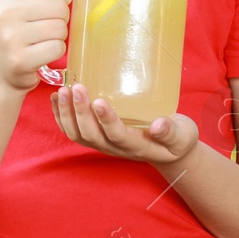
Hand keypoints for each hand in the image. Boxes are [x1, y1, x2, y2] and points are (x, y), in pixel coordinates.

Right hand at [0, 0, 81, 92]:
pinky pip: (57, 48)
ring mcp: (11, 36)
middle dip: (61, 18)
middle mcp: (7, 11)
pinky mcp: (20, 59)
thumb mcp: (31, 0)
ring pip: (61, 28)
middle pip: (60, 6)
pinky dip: (56, 52)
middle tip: (45, 27)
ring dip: (59, 36)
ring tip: (42, 40)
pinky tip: (42, 54)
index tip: (57, 3)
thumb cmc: (20, 30)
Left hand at [52, 83, 199, 167]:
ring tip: (62, 91)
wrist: (169, 150)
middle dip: (80, 112)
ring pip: (77, 134)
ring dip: (66, 114)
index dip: (107, 120)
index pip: (118, 136)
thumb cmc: (177, 139)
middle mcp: (115, 147)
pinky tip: (55, 97)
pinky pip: (73, 130)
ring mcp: (103, 143)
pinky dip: (60, 115)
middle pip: (91, 135)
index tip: (99, 101)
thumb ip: (172, 132)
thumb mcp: (183, 135)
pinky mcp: (96, 136)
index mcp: (136, 146)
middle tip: (77, 87)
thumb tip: (159, 125)